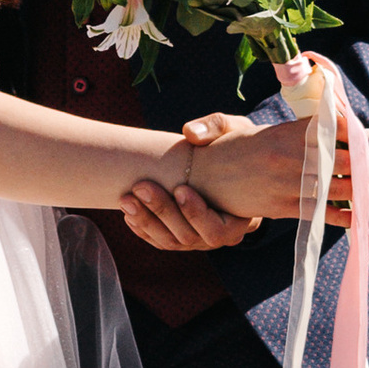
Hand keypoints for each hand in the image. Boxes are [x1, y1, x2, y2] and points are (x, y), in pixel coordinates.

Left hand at [120, 115, 264, 252]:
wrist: (229, 161)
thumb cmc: (236, 145)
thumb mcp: (238, 130)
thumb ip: (218, 126)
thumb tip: (190, 133)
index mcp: (241, 218)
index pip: (217, 230)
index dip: (196, 213)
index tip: (179, 187)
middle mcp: (222, 236)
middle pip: (189, 237)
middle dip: (162, 212)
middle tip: (141, 186)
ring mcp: (200, 239)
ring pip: (171, 241)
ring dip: (146, 221)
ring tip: (127, 199)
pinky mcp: (182, 237)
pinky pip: (160, 240)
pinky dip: (143, 228)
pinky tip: (128, 212)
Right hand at [152, 111, 368, 232]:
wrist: (199, 179)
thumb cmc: (228, 148)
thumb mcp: (248, 122)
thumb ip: (283, 121)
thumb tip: (323, 113)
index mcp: (282, 134)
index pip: (326, 130)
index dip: (350, 133)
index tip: (365, 135)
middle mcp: (287, 159)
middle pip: (337, 159)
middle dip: (361, 162)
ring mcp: (286, 185)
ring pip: (333, 186)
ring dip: (359, 188)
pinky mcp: (282, 208)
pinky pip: (319, 212)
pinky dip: (342, 216)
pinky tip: (359, 215)